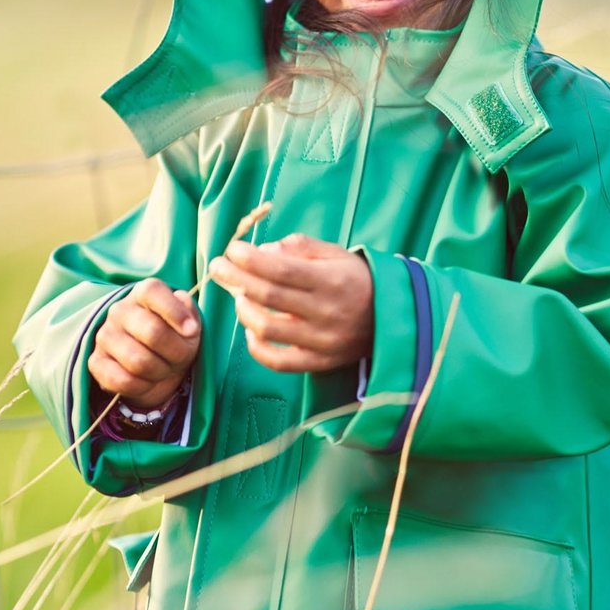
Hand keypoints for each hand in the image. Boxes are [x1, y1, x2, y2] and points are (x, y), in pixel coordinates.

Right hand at [88, 279, 200, 407]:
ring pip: (139, 361)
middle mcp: (119, 310)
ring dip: (160, 371)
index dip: (175, 312)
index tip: (192, 331)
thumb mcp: (190, 323)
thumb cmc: (175, 337)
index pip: (152, 292)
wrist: (157, 365)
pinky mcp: (96, 362)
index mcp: (143, 294)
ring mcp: (104, 336)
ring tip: (164, 368)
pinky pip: (123, 380)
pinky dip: (143, 386)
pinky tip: (147, 380)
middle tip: (180, 357)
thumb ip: (190, 312)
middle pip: (153, 332)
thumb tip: (185, 310)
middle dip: (176, 352)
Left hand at [209, 234, 372, 373]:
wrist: (391, 318)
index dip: (250, 259)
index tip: (233, 250)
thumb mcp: (335, 254)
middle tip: (218, 266)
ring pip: (267, 328)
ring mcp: (321, 340)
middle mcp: (325, 311)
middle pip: (268, 296)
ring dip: (242, 309)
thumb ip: (300, 247)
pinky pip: (278, 362)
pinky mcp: (319, 362)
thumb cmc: (356, 280)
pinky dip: (257, 348)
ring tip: (237, 295)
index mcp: (331, 280)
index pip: (281, 269)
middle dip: (235, 278)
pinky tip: (250, 329)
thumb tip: (263, 251)